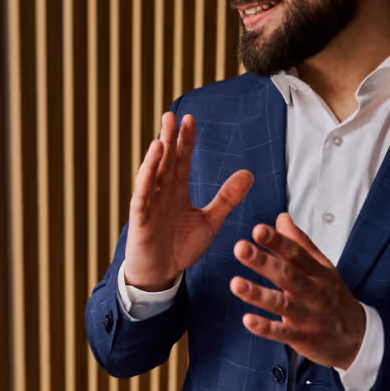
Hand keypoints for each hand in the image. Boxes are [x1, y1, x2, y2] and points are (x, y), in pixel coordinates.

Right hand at [125, 112, 253, 290]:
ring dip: (156, 155)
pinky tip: (151, 163)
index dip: (185, 141)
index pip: (181, 160)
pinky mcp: (140, 219)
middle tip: (172, 115)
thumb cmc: (180, 247)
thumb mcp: (210, 221)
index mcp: (176, 191)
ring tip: (163, 135)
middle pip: (165, 161)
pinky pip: (142, 196)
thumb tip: (249, 174)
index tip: (191, 120)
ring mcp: (149, 204)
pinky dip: (146, 179)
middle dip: (169, 139)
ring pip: (152, 174)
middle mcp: (161, 193)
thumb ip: (227, 198)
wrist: (161, 275)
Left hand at [230, 213, 365, 370]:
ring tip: (235, 283)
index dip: (277, 241)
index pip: (295, 252)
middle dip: (263, 261)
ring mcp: (307, 315)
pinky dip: (265, 327)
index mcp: (317, 271)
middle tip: (241, 248)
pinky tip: (247, 320)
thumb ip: (300, 243)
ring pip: (281, 303)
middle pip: (287, 274)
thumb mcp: (322, 267)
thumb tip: (282, 217)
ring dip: (258, 294)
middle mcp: (313, 291)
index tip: (258, 230)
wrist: (356, 335)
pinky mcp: (302, 337)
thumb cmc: (333, 296)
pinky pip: (282, 332)